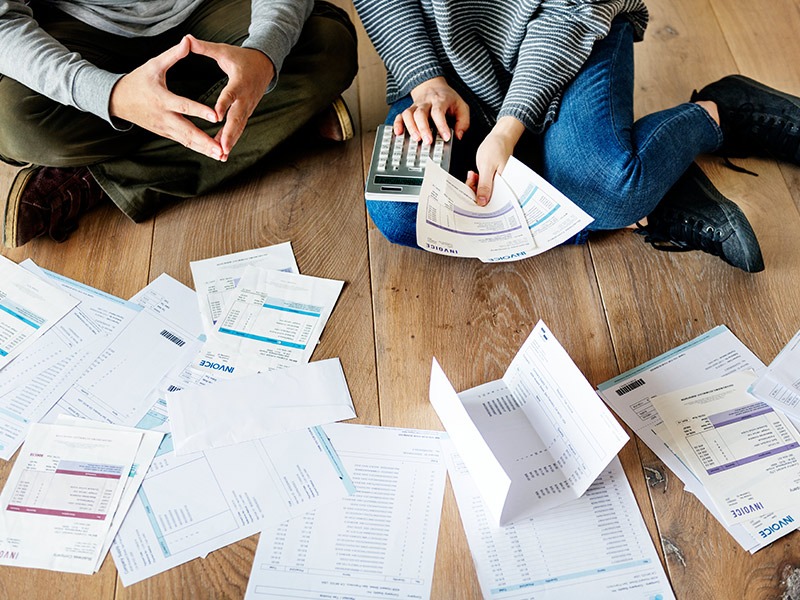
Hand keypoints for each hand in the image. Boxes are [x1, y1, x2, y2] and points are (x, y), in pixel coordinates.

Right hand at [109, 35, 222, 159]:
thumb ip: (173, 54)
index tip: (216, 117)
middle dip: (205, 142)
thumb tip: (188, 40)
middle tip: (221, 150)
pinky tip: (212, 153)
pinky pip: (184, 142)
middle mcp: (164, 117)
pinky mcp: (165, 133)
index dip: (200, 111)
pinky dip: (198, 148)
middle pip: (188, 132)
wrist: (117, 100)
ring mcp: (164, 128)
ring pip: (187, 141)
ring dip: (204, 149)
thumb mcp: (153, 65)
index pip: (184, 106)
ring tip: (222, 155)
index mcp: (162, 99)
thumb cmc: (138, 80)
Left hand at [186, 35, 274, 159]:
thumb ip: (204, 47)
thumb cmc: (240, 57)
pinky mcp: (246, 113)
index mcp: (239, 82)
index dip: (224, 105)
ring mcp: (247, 107)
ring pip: (239, 127)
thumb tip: (186, 38)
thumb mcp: (224, 50)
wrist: (265, 66)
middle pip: (237, 118)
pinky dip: (231, 140)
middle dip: (230, 133)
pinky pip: (238, 128)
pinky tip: (222, 152)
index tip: (216, 116)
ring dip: (230, 141)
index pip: (230, 94)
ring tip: (222, 155)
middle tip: (222, 147)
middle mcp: (245, 98)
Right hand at [395, 77, 469, 143]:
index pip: (439, 112)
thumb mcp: (462, 107)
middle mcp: (426, 102)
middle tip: (428, 141)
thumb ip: (463, 122)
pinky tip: (399, 133)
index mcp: (440, 100)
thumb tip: (458, 136)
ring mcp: (415, 106)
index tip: (446, 138)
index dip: (441, 125)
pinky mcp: (408, 110)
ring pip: (408, 114)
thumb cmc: (448, 100)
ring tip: (416, 139)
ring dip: (411, 127)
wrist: (433, 86)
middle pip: (420, 113)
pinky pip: (400, 116)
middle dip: (423, 128)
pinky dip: (398, 124)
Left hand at [467, 116, 525, 205]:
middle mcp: (502, 187)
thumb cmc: (497, 148)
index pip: (491, 202)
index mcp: (504, 186)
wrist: (500, 137)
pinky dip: (477, 181)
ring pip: (483, 192)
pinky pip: (484, 185)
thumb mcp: (487, 167)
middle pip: (486, 198)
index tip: (469, 197)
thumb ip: (485, 185)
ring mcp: (497, 183)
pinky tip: (475, 174)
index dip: (479, 202)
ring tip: (473, 174)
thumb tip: (482, 201)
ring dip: (475, 185)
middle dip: (475, 191)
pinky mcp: (493, 180)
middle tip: (471, 179)